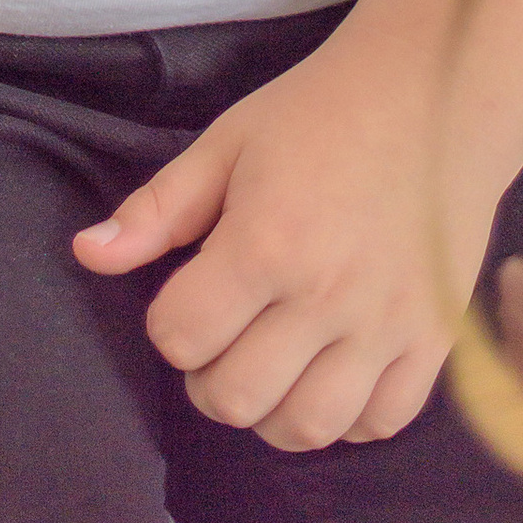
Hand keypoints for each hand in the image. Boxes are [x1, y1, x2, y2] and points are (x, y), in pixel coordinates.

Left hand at [72, 27, 498, 450]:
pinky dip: (346, 415)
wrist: (435, 95)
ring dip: (271, 409)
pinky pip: (379, 422)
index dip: (167, 322)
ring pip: (306, 428)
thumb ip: (158, 208)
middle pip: (235, 397)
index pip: (180, 336)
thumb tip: (87, 254)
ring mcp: (386, 327)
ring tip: (270, 362)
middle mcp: (326, 297)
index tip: (187, 291)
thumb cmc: (320, 114)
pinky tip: (330, 370)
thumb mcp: (227, 143)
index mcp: (266, 242)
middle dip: (207, 375)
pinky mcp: (435, 341)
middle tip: (222, 333)